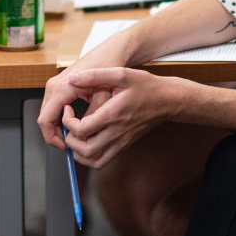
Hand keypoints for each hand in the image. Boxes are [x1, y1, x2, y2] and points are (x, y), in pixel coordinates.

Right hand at [37, 31, 130, 150]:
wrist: (111, 51)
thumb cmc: (108, 68)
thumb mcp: (103, 96)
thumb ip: (92, 117)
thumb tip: (84, 136)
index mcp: (62, 88)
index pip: (45, 121)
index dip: (52, 138)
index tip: (65, 147)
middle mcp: (54, 85)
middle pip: (44, 119)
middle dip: (55, 135)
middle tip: (71, 145)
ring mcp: (55, 84)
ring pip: (48, 113)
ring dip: (57, 127)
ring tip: (75, 135)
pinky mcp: (59, 85)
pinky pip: (53, 106)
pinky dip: (60, 118)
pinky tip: (74, 124)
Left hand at [60, 68, 177, 168]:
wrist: (167, 100)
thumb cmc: (146, 86)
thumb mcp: (122, 74)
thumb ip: (96, 75)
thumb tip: (73, 78)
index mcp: (113, 114)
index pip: (82, 129)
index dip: (68, 121)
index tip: (68, 109)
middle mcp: (116, 132)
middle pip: (84, 149)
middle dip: (70, 138)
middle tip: (69, 124)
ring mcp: (121, 142)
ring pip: (92, 160)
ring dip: (77, 151)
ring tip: (75, 134)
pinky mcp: (123, 146)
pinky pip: (102, 161)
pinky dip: (89, 156)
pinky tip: (87, 141)